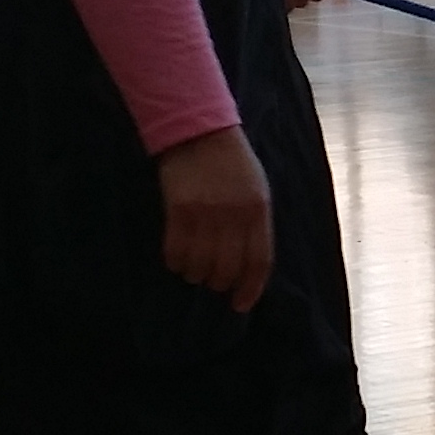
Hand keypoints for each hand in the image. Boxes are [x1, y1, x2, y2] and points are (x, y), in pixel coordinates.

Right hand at [155, 126, 274, 312]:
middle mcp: (234, 215)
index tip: (240, 305)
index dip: (250, 288)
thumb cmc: (232, 162)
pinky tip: (176, 260)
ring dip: (196, 274)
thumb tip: (248, 263)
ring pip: (200, 264)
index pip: (259, 261)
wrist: (199, 129)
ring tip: (193, 270)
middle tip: (213, 282)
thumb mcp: (257, 188)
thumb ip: (255, 223)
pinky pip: (175, 250)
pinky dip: (175, 262)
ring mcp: (205, 213)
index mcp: (258, 210)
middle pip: (227, 268)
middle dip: (220, 283)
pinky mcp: (178, 209)